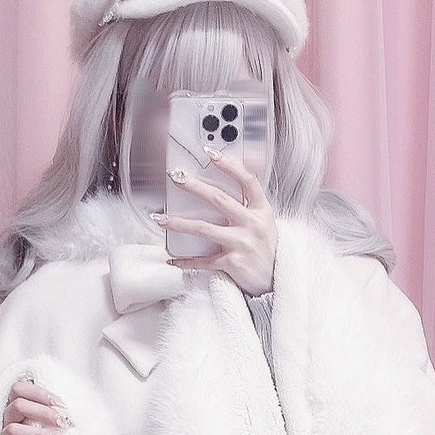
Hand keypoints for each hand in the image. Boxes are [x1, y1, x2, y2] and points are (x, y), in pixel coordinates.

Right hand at [0, 377, 72, 434]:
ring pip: (12, 429)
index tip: (61, 404)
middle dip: (43, 412)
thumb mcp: (52, 424)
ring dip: (39, 432)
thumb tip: (75, 401)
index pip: (18, 389)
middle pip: (17, 406)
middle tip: (63, 422)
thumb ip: (56, 410)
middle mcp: (7, 422)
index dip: (39, 393)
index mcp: (17, 408)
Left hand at [153, 149, 277, 295]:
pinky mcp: (232, 263)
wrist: (275, 281)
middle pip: (219, 200)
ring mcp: (242, 243)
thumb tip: (226, 186)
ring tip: (159, 219)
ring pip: (204, 229)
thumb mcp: (265, 222)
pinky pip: (202, 261)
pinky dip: (185, 261)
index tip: (211, 153)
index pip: (247, 181)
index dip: (229, 165)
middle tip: (176, 178)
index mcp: (262, 210)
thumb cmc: (266, 249)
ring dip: (178, 223)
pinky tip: (172, 260)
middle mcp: (252, 224)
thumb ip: (249, 205)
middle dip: (194, 187)